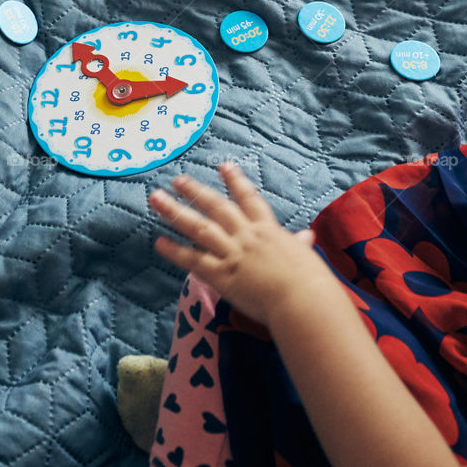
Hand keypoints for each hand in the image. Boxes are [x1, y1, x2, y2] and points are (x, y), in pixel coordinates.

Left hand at [150, 164, 325, 331]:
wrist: (302, 300)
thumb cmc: (310, 281)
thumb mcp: (304, 256)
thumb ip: (299, 244)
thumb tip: (307, 237)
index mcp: (268, 229)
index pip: (248, 198)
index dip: (235, 181)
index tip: (223, 165)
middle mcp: (247, 236)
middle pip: (216, 207)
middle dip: (196, 191)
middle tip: (177, 179)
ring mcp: (233, 253)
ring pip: (199, 227)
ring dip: (176, 211)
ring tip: (156, 198)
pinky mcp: (223, 275)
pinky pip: (194, 260)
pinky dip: (176, 251)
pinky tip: (159, 243)